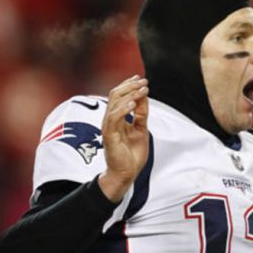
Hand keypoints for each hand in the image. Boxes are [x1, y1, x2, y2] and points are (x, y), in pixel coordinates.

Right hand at [98, 75, 149, 202]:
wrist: (126, 174)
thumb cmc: (131, 155)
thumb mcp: (141, 129)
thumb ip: (141, 114)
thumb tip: (144, 97)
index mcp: (116, 118)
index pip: (118, 95)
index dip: (128, 85)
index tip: (141, 78)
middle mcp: (110, 120)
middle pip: (115, 95)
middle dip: (130, 86)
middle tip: (144, 82)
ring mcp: (108, 127)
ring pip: (114, 103)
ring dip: (130, 94)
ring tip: (143, 90)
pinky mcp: (109, 135)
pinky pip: (114, 118)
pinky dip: (123, 109)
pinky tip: (133, 104)